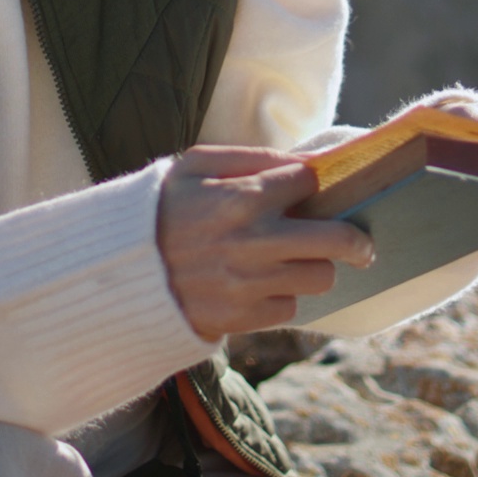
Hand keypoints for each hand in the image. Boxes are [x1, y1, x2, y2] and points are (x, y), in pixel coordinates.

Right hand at [157, 145, 374, 340]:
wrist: (117, 272)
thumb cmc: (162, 209)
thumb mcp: (194, 164)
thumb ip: (250, 157)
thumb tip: (303, 161)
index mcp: (241, 197)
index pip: (309, 182)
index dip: (311, 181)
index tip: (309, 186)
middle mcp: (253, 242)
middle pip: (337, 241)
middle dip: (356, 239)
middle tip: (360, 242)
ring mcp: (248, 284)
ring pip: (320, 278)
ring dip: (314, 268)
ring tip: (297, 260)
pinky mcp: (240, 319)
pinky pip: (289, 309)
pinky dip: (281, 296)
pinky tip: (261, 283)